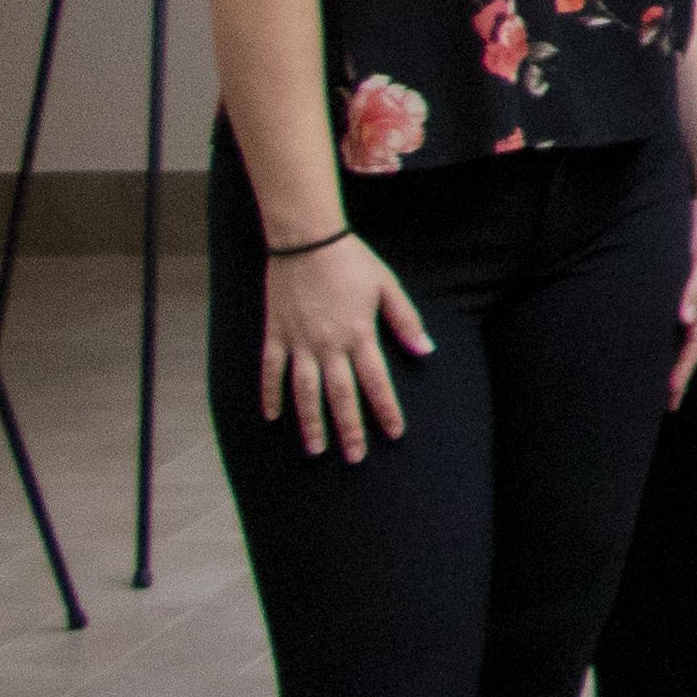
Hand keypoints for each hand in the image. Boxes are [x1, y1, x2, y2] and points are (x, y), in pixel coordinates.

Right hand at [256, 230, 431, 459]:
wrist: (306, 238)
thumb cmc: (351, 260)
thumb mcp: (387, 286)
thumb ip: (405, 320)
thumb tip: (426, 350)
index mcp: (360, 334)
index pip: (377, 382)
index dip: (386, 410)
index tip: (393, 434)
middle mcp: (329, 344)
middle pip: (340, 396)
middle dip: (349, 430)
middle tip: (355, 458)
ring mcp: (299, 341)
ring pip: (305, 391)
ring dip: (311, 423)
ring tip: (316, 450)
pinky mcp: (275, 334)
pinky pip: (270, 370)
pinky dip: (270, 394)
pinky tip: (272, 416)